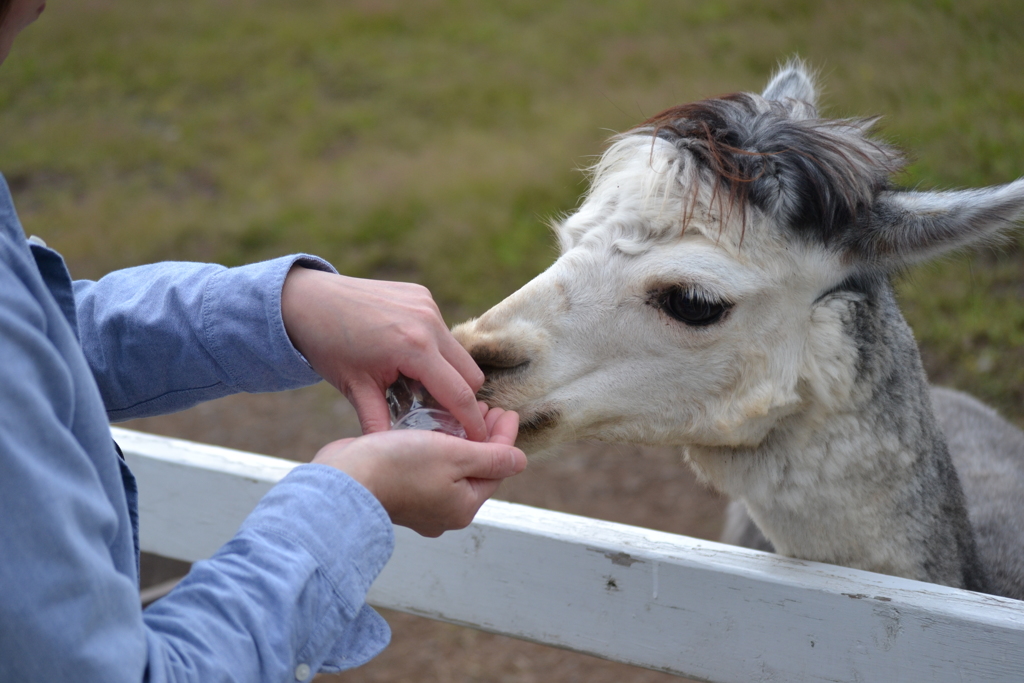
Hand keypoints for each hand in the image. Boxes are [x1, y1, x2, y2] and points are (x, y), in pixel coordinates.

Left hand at [281, 266, 487, 439]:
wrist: (307, 300)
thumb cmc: (328, 345)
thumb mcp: (354, 388)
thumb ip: (378, 423)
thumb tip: (393, 455)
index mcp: (415, 349)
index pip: (459, 394)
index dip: (472, 421)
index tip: (479, 440)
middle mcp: (429, 323)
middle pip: (470, 373)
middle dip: (462, 397)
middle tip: (441, 415)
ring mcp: (427, 304)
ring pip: (457, 351)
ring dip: (447, 372)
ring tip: (418, 386)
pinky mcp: (422, 294)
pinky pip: (441, 330)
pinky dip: (434, 348)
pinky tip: (406, 357)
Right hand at [313, 405, 523, 536]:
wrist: (343, 480)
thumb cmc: (398, 467)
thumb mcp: (455, 456)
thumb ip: (491, 458)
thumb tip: (521, 461)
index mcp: (463, 508)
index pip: (497, 468)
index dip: (505, 437)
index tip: (507, 410)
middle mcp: (443, 512)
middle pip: (475, 469)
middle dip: (483, 436)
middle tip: (488, 407)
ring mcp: (420, 505)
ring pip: (451, 468)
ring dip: (461, 439)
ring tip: (464, 412)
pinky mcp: (398, 492)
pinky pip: (428, 468)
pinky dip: (438, 447)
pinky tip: (434, 427)